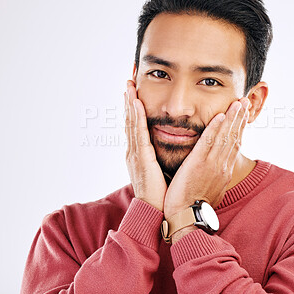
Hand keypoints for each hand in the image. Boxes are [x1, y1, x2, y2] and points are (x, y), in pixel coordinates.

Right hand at [124, 80, 166, 211]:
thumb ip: (158, 158)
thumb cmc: (160, 192)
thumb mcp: (158, 171)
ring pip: (132, 123)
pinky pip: (139, 133)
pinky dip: (137, 117)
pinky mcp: (141, 157)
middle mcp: (134, 151)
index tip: (133, 94)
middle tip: (128, 83)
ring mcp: (135, 154)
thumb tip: (165, 148)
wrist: (154, 210)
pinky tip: (136, 103)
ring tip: (129, 86)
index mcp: (139, 154)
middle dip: (128, 102)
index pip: (135, 127)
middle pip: (130, 121)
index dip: (133, 110)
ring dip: (130, 104)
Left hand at [163, 98, 249, 218]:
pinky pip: (209, 142)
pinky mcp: (199, 164)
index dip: (239, 129)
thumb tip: (219, 172)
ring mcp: (212, 164)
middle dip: (240, 119)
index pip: (234, 145)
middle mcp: (222, 166)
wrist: (186, 218)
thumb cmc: (194, 205)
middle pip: (234, 138)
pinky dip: (215, 128)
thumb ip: (215, 177)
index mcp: (224, 171)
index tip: (242, 116)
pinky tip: (220, 116)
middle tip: (245, 102)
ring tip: (238, 103)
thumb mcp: (212, 190)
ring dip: (232, 118)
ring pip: (225, 137)